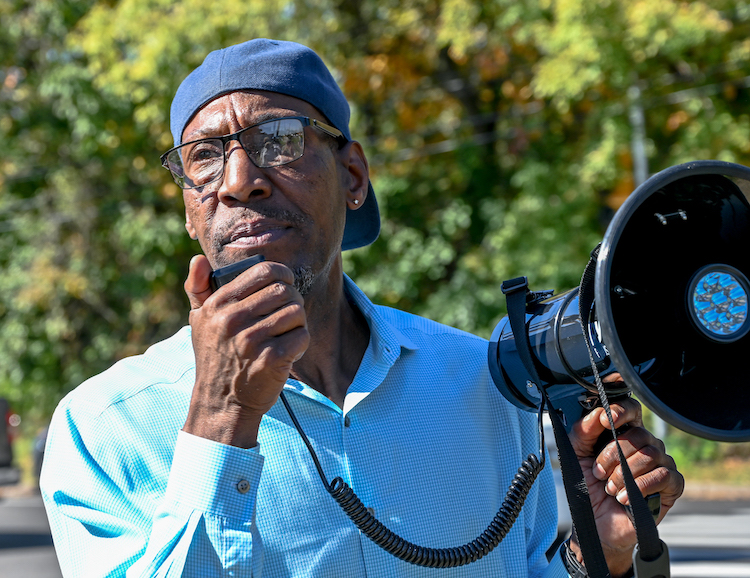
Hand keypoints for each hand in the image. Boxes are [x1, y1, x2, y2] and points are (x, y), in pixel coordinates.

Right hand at [182, 255, 308, 447]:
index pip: (264, 272)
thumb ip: (197, 288)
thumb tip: (198, 259)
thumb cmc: (214, 357)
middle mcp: (232, 320)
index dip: (282, 275)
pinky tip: (288, 351)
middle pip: (285, 291)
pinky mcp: (271, 359)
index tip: (285, 286)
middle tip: (287, 315)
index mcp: (218, 304)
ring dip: (298, 323)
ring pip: (296, 312)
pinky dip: (301, 343)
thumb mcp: (199, 322)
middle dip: (293, 301)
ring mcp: (252, 340)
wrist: (221, 402)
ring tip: (285, 334)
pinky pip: (302, 336)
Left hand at [567, 394, 683, 576]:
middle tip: (599, 472)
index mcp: (624, 433)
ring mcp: (661, 464)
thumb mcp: (577, 455)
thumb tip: (599, 412)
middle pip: (640, 434)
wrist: (595, 522)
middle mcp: (645, 445)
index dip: (622, 411)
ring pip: (651, 454)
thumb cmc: (588, 487)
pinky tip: (625, 497)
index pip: (631, 410)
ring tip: (610, 488)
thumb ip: (583, 431)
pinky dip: (640, 486)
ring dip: (624, 473)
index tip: (607, 420)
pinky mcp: (672, 486)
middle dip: (613, 454)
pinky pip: (664, 475)